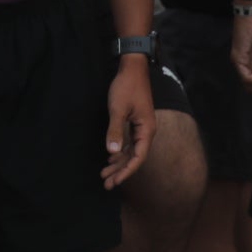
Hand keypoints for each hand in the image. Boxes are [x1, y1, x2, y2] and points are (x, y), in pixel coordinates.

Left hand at [101, 58, 154, 188]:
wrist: (132, 68)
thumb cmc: (126, 87)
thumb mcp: (118, 109)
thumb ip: (115, 130)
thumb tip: (112, 152)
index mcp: (146, 130)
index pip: (138, 157)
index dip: (127, 171)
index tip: (115, 181)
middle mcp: (145, 131)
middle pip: (133, 157)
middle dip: (120, 171)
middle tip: (106, 184)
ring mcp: (140, 127)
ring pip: (129, 151)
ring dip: (118, 163)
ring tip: (104, 174)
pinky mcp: (134, 122)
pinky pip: (128, 142)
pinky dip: (119, 151)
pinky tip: (110, 158)